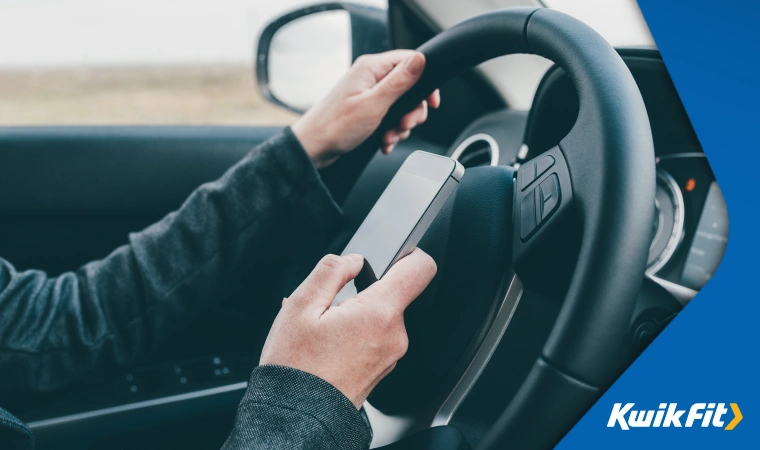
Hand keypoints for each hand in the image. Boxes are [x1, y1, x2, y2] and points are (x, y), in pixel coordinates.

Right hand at [259, 249, 435, 407]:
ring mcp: (390, 355)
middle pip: (391, 294)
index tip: (394, 254)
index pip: (419, 270)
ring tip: (321, 331)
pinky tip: (326, 345)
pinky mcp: (382, 369)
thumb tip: (353, 260)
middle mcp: (394, 335)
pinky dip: (353, 334)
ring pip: (379, 317)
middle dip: (361, 293)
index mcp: (379, 313)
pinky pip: (373, 338)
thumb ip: (331, 271)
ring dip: (353, 315)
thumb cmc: (296, 367)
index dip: (410, 254)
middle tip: (327, 309)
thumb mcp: (300, 306)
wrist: (297, 416)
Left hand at [292, 50, 440, 167]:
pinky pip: (389, 117)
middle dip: (412, 111)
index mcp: (371, 68)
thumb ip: (399, 82)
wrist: (313, 149)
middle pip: (409, 87)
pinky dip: (390, 131)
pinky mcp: (365, 109)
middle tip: (404, 125)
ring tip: (389, 137)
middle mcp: (370, 77)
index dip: (425, 82)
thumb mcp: (374, 104)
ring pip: (401, 106)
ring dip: (400, 126)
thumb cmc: (336, 126)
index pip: (410, 61)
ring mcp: (367, 94)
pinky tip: (384, 141)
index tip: (431, 102)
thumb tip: (420, 59)